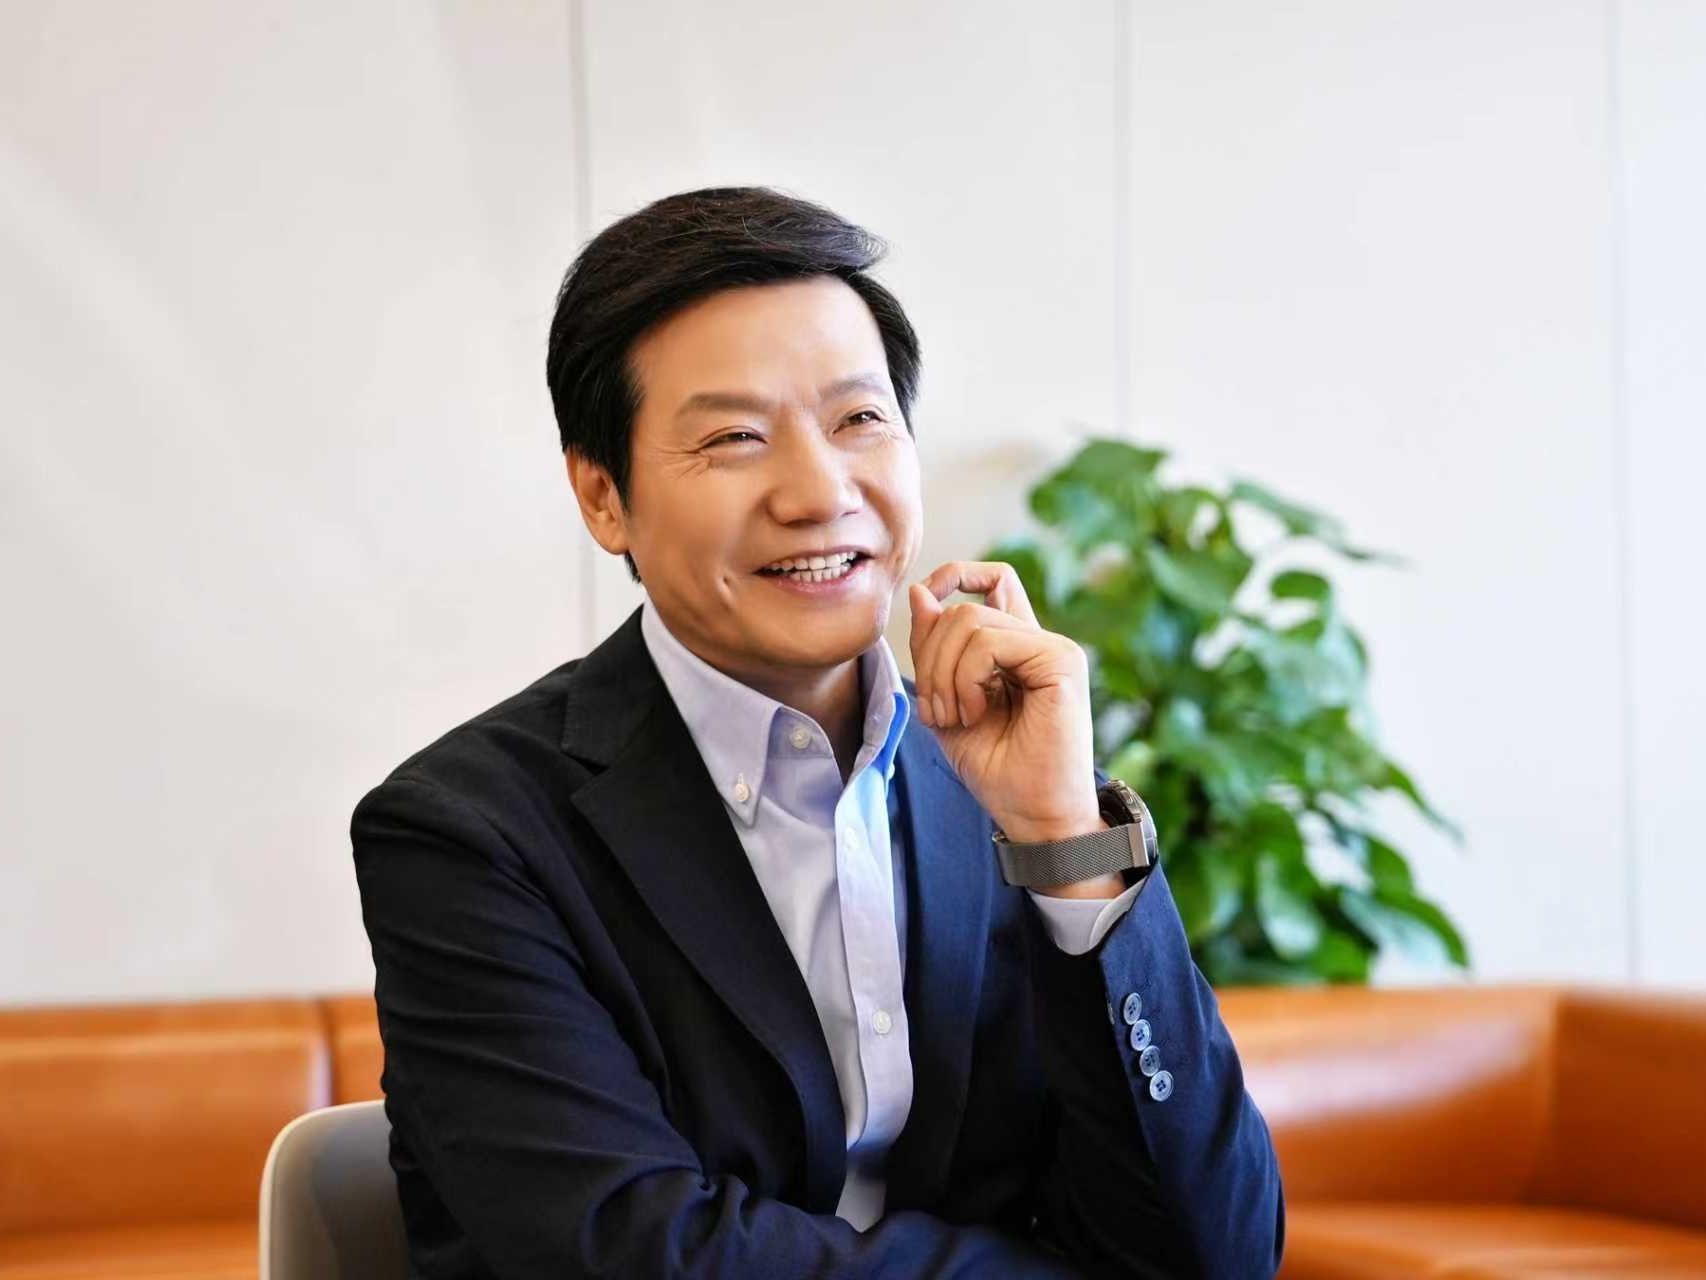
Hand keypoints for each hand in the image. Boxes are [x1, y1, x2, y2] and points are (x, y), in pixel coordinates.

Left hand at [907, 561, 1102, 849]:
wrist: (1035, 815)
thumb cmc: (997, 769)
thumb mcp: (945, 703)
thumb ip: (934, 650)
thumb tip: (919, 591)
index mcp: (1015, 648)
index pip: (992, 580)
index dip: (954, 576)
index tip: (923, 601)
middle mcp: (1037, 641)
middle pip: (963, 608)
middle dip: (929, 656)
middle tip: (936, 710)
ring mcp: (1052, 648)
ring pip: (969, 620)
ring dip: (943, 674)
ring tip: (956, 717)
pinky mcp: (1060, 660)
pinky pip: (989, 643)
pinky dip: (965, 678)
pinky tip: (975, 713)